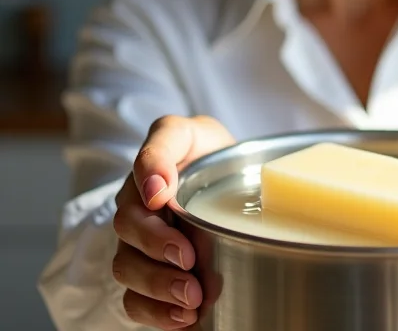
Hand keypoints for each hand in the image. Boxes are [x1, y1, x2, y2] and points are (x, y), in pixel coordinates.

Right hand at [112, 115, 234, 328]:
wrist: (222, 176)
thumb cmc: (208, 152)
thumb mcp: (197, 133)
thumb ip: (168, 147)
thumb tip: (155, 190)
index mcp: (152, 163)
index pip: (143, 164)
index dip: (149, 178)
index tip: (163, 199)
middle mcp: (138, 202)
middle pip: (128, 228)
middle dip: (156, 247)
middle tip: (188, 259)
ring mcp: (139, 240)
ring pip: (127, 268)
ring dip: (158, 287)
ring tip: (192, 298)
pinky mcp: (149, 270)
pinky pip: (135, 300)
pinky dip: (156, 314)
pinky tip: (184, 319)